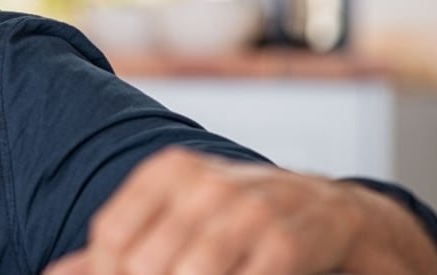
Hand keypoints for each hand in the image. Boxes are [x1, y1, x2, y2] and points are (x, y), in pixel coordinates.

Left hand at [42, 147, 436, 274]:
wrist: (330, 213)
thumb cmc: (235, 221)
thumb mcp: (173, 220)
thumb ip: (114, 248)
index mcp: (168, 172)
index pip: (110, 236)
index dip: (105, 273)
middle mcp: (205, 183)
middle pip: (143, 263)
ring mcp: (250, 210)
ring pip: (187, 273)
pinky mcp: (289, 242)